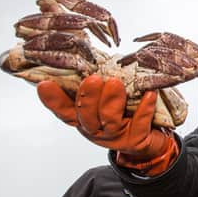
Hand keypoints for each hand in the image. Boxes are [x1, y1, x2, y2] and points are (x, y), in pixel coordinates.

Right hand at [37, 74, 177, 174]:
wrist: (152, 138)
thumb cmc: (126, 111)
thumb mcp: (107, 99)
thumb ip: (98, 84)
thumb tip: (90, 55)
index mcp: (84, 118)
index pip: (64, 110)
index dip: (53, 99)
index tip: (45, 84)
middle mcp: (96, 130)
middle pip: (86, 116)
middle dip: (88, 97)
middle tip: (93, 79)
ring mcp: (116, 137)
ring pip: (110, 121)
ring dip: (112, 101)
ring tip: (115, 83)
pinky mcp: (136, 141)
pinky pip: (140, 124)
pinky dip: (145, 108)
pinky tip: (150, 94)